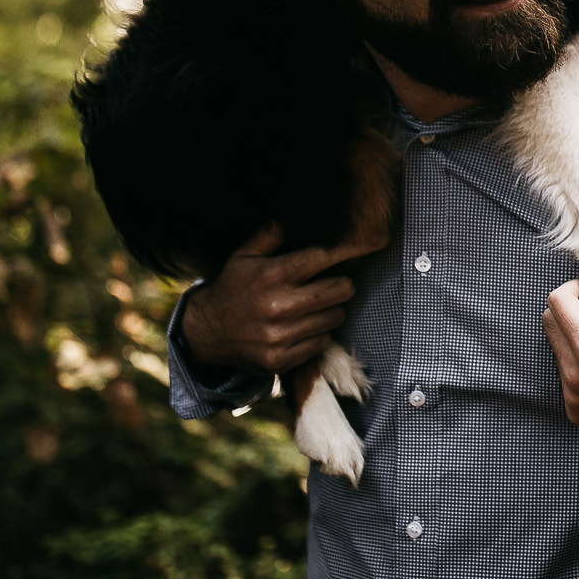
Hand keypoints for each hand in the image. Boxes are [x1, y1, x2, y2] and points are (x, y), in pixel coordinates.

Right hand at [181, 224, 372, 373]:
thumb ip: (269, 236)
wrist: (205, 333)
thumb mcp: (242, 257)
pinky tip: (304, 327)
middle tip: (335, 283)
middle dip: (343, 283)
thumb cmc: (231, 289)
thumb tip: (292, 218)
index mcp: (272, 275)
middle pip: (341, 289)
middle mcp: (279, 306)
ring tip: (315, 306)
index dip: (351, 250)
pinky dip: (319, 334)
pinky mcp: (281, 360)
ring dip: (332, 310)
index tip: (373, 243)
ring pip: (335, 317)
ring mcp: (280, 336)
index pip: (324, 258)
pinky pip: (322, 343)